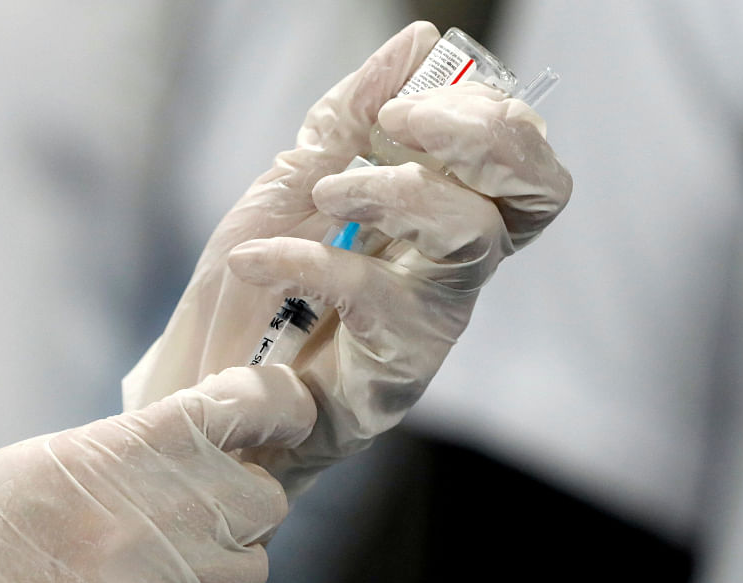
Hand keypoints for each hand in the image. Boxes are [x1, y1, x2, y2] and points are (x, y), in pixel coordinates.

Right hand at [0, 365, 315, 582]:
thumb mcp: (55, 459)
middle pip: (266, 499)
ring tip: (149, 568)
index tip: (282, 410)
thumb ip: (143, 448)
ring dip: (216, 563)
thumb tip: (212, 444)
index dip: (279, 404)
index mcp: (137, 450)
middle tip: (188, 509)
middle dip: (237, 500)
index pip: (253, 406)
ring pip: (249, 569)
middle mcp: (171, 518)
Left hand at [123, 21, 571, 494]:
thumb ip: (351, 117)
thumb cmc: (257, 287)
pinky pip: (374, 296)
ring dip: (398, 190)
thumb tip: (421, 41)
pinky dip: (309, 262)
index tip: (405, 104)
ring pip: (473, 237)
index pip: (519, 156)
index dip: (486, 115)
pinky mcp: (399, 370)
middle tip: (404, 124)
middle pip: (536, 193)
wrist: (206, 382)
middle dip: (485, 139)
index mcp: (443, 214)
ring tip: (326, 190)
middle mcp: (455, 265)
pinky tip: (256, 260)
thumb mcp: (294, 182)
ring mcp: (434, 318)